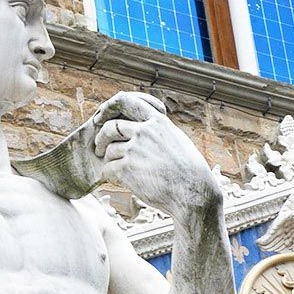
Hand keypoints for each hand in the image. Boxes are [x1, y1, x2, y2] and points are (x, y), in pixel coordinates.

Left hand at [92, 92, 220, 218]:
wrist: (193, 192)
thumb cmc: (190, 171)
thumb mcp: (177, 140)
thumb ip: (158, 131)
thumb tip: (145, 127)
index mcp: (157, 121)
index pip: (126, 101)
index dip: (109, 108)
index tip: (102, 118)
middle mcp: (144, 132)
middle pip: (111, 128)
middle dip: (101, 139)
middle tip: (100, 149)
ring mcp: (134, 150)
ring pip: (109, 151)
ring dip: (110, 161)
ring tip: (117, 171)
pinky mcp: (127, 169)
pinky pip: (108, 170)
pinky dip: (110, 176)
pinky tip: (118, 181)